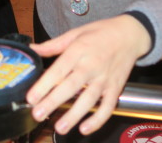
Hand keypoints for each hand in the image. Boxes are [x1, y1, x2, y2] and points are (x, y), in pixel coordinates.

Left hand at [27, 15, 150, 135]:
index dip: (44, 84)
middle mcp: (91, 65)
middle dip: (53, 102)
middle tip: (38, 114)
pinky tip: (85, 128)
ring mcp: (105, 78)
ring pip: (89, 99)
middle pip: (71, 86)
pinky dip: (98, 119)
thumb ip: (53, 45)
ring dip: (74, 115)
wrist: (130, 34)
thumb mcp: (75, 33)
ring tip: (60, 127)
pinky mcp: (116, 87)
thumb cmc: (101, 32)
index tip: (31, 97)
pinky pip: (108, 106)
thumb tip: (32, 49)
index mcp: (79, 50)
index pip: (59, 69)